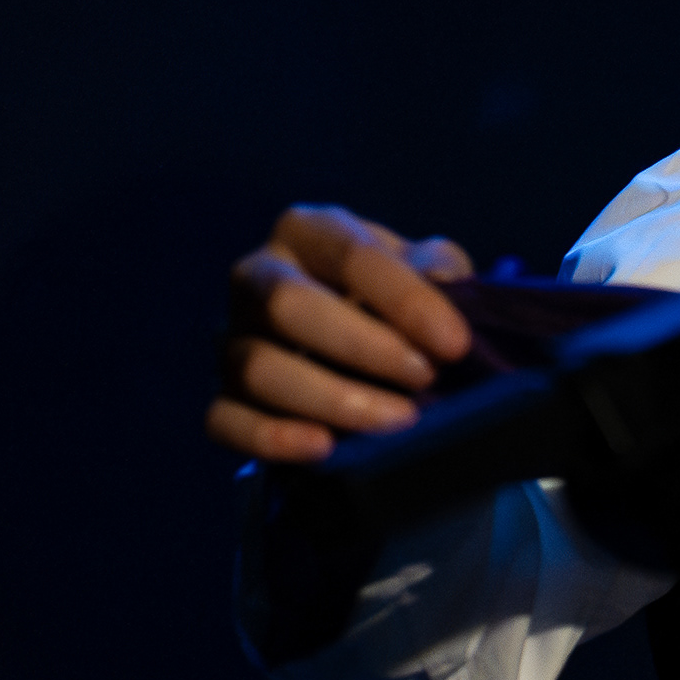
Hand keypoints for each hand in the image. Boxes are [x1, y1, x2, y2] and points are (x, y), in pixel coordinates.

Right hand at [209, 205, 477, 461]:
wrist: (363, 345)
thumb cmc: (395, 298)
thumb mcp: (423, 267)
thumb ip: (436, 265)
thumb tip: (443, 277)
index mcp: (307, 233)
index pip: (351, 256)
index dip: (406, 299)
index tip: (455, 343)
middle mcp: (257, 278)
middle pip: (287, 304)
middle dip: (363, 345)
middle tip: (425, 377)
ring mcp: (234, 339)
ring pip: (258, 367)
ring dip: (331, 397)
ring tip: (398, 418)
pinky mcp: (223, 397)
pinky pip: (226, 419)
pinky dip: (270, 437)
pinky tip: (323, 446)